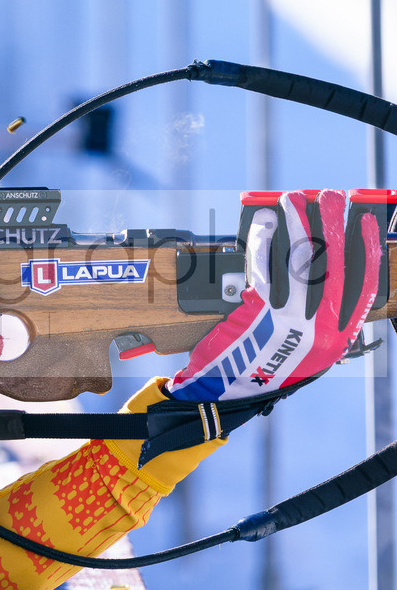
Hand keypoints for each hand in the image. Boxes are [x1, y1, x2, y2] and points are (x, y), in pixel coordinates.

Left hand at [168, 189, 379, 401]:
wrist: (222, 394)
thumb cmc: (258, 367)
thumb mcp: (300, 350)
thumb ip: (316, 316)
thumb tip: (322, 265)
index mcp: (336, 338)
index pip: (361, 286)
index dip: (367, 250)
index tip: (366, 221)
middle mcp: (319, 329)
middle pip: (334, 265)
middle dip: (334, 224)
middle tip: (332, 196)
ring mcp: (289, 319)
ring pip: (300, 260)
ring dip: (298, 223)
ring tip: (295, 199)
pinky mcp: (258, 312)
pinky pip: (264, 267)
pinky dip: (263, 241)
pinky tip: (263, 223)